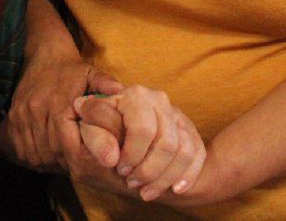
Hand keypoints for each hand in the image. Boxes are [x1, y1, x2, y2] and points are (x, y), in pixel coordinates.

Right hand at [1, 52, 123, 170]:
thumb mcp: (91, 73)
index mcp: (55, 106)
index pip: (70, 147)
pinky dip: (40, 159)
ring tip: (70, 157)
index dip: (85, 159)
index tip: (100, 161)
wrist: (41, 58)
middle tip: (88, 163)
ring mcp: (19, 124)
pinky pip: (25, 155)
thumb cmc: (69, 70)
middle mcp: (33, 117)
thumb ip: (106, 85)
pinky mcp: (10, 128)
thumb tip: (122, 93)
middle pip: (56, 156)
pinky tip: (53, 153)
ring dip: (56, 163)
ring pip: (39, 158)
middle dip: (73, 163)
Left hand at [75, 85, 207, 201]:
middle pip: (167, 144)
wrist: (113, 122)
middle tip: (132, 182)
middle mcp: (160, 100)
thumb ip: (96, 137)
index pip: (144, 130)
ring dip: (166, 178)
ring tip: (146, 190)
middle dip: (149, 170)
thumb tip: (112, 157)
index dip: (133, 155)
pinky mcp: (189, 130)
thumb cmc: (98, 125)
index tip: (120, 168)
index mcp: (135, 95)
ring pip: (185, 151)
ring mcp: (177, 115)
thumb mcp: (87, 128)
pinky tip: (175, 190)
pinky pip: (198, 155)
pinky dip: (189, 175)